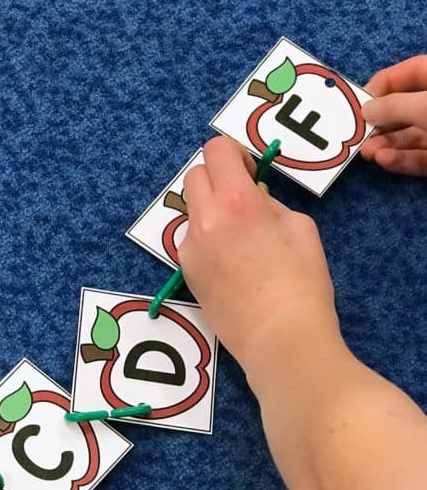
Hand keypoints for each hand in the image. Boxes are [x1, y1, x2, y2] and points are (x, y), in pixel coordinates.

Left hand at [179, 137, 340, 380]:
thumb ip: (270, 204)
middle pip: (195, 175)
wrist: (280, 338)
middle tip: (243, 199)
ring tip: (240, 240)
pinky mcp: (186, 274)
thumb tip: (253, 198)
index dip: (235, 154)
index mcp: (236, 201)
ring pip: (192, 211)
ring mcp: (190, 249)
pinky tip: (232, 265)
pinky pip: (193, 242)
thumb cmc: (302, 282)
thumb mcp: (300, 227)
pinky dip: (208, 241)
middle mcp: (204, 220)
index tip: (250, 172)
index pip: (216, 150)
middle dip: (218, 178)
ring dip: (211, 212)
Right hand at [361, 55, 426, 175]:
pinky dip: (402, 160)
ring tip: (366, 152)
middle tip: (358, 132)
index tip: (360, 100)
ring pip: (412, 136)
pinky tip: (383, 160)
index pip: (412, 71)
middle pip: (408, 108)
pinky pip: (421, 158)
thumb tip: (366, 110)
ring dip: (386, 144)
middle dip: (381, 121)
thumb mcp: (426, 106)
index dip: (385, 82)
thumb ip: (395, 107)